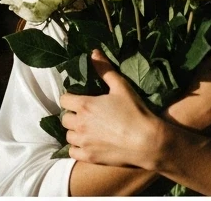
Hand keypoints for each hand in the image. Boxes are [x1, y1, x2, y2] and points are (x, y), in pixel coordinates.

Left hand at [61, 50, 163, 169]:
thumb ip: (104, 69)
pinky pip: (72, 152)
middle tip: (83, 113)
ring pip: (68, 136)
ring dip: (74, 131)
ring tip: (86, 128)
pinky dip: (77, 148)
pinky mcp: (89, 157)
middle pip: (64, 118)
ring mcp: (84, 143)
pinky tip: (87, 143)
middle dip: (72, 114)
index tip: (78, 98)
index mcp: (85, 105)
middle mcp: (80, 124)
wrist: (146, 141)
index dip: (70, 97)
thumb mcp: (120, 86)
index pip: (64, 99)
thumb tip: (94, 53)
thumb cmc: (134, 111)